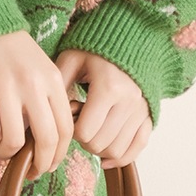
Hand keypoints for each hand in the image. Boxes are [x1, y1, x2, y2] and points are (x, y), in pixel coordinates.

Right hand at [0, 30, 74, 180]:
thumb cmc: (10, 46)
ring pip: (16, 140)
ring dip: (10, 156)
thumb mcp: (41, 66)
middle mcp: (34, 87)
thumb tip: (48, 135)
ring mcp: (8, 90)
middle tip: (32, 172)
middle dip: (41, 164)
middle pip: (46, 140)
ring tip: (3, 154)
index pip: (66, 128)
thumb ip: (48, 95)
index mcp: (53, 80)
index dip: (59, 154)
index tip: (49, 163)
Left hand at [54, 49, 152, 168]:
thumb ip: (59, 84)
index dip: (70, 130)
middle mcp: (129, 102)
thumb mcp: (71, 59)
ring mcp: (141, 111)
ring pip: (116, 150)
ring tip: (92, 128)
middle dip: (83, 140)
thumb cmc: (94, 49)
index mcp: (109, 88)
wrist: (128, 39)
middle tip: (78, 123)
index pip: (85, 132)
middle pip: (100, 144)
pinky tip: (105, 155)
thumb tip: (48, 112)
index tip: (69, 114)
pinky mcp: (148, 116)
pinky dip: (120, 157)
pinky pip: (137, 149)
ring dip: (98, 148)